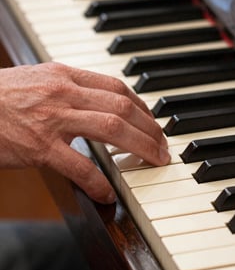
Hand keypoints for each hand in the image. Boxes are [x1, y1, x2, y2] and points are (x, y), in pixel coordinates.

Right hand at [0, 62, 169, 202]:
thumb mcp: (35, 81)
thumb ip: (68, 88)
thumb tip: (99, 103)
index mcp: (64, 74)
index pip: (117, 87)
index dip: (143, 106)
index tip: (153, 121)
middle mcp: (63, 92)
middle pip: (124, 107)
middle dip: (152, 128)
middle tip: (164, 146)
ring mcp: (52, 120)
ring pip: (113, 129)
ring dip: (142, 147)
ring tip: (155, 162)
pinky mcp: (39, 148)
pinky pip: (81, 167)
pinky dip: (101, 183)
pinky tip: (109, 195)